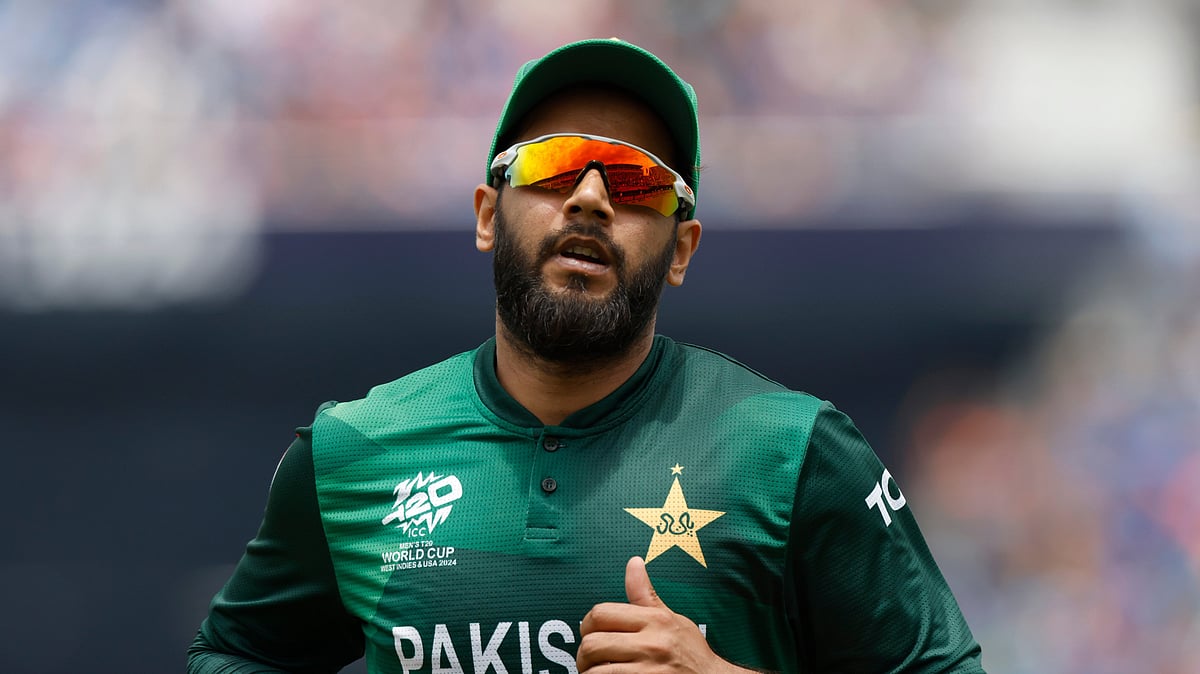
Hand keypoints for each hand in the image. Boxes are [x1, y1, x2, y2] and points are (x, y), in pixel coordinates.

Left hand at [576, 556, 751, 672]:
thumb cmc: (691, 652)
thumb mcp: (671, 618)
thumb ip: (645, 595)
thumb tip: (633, 562)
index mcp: (654, 620)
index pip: (600, 614)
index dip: (587, 625)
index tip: (591, 634)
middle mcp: (651, 644)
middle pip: (592, 644)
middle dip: (584, 655)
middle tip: (590, 660)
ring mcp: (648, 670)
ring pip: (596, 671)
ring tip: (598, 673)